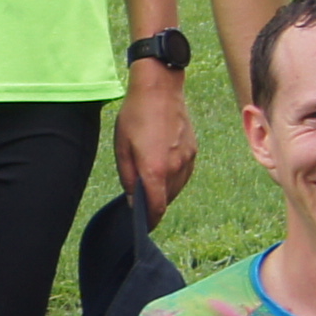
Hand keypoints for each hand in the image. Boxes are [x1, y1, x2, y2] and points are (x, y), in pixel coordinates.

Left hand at [116, 62, 200, 214]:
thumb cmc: (135, 116)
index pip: (157, 206)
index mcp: (156, 169)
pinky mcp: (194, 150)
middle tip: (141, 204)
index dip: (150, 220)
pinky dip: (174, 179)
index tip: (143, 225)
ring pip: (177, 187)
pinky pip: (184, 174)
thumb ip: (128, 177)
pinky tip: (163, 172)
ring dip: (165, 192)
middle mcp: (176, 167)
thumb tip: (134, 200)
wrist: (160, 89)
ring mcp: (188, 159)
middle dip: (155, 205)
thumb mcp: (122, 148)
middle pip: (167, 199)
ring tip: (150, 187)